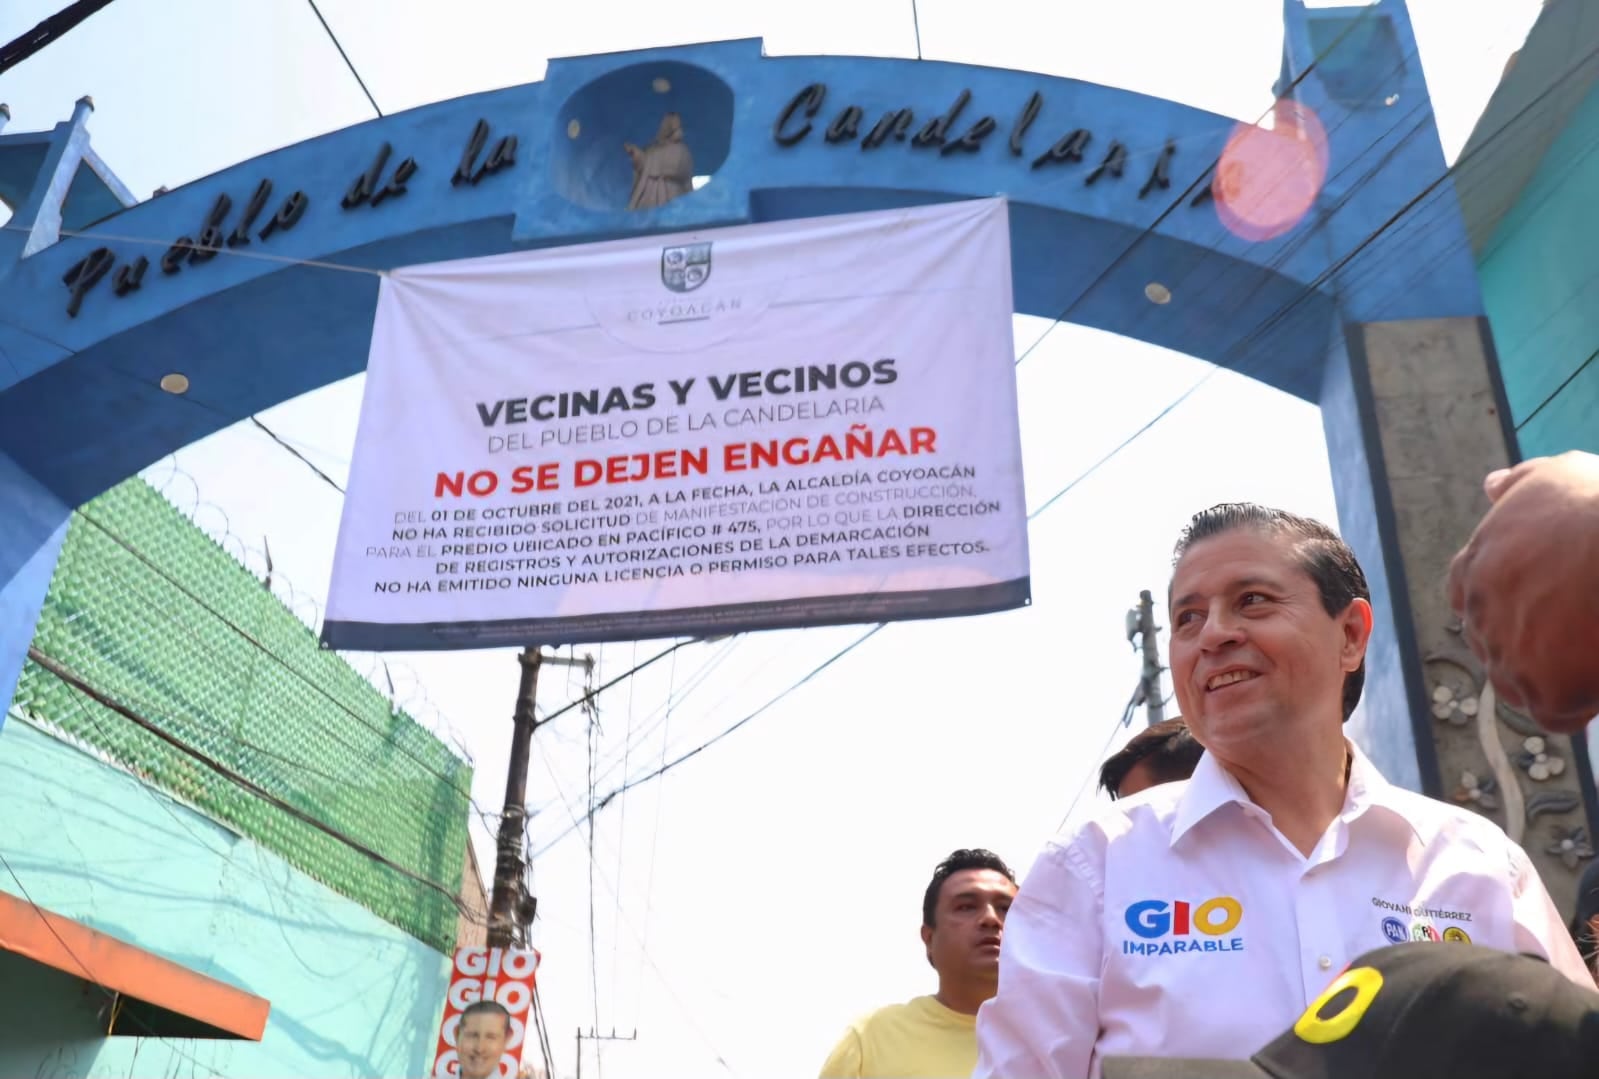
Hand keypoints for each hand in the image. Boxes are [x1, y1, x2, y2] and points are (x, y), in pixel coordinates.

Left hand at [1448, 451, 1598, 732]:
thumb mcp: (1555, 476)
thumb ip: (1519, 484)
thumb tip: (1491, 485)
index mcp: (1475, 566)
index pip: (1467, 596)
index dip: (1502, 605)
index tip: (1536, 605)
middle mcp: (1481, 611)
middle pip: (1493, 645)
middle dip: (1527, 644)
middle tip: (1574, 637)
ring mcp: (1509, 652)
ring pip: (1517, 683)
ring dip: (1548, 679)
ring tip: (1588, 662)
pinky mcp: (1545, 687)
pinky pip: (1551, 714)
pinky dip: (1575, 707)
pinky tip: (1596, 688)